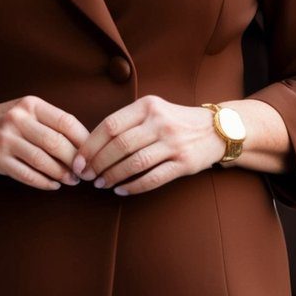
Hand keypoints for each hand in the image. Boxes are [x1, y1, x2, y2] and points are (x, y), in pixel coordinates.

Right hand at [0, 95, 89, 191]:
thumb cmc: (8, 121)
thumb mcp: (28, 111)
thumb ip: (52, 122)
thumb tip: (86, 145)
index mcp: (31, 105)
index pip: (65, 121)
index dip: (83, 140)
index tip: (93, 153)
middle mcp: (18, 120)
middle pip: (55, 143)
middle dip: (75, 160)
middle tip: (85, 172)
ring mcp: (6, 140)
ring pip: (42, 160)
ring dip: (61, 174)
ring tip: (71, 180)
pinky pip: (26, 174)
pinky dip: (43, 182)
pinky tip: (53, 185)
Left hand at [75, 96, 223, 195]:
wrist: (216, 129)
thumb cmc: (175, 121)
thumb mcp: (153, 109)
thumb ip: (127, 121)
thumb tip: (92, 145)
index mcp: (147, 105)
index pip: (110, 125)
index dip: (90, 146)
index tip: (78, 160)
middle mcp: (159, 122)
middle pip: (119, 145)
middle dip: (98, 164)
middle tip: (86, 176)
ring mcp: (173, 142)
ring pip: (134, 163)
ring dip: (113, 176)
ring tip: (101, 184)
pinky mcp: (184, 163)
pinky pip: (153, 178)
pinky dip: (133, 187)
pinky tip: (121, 190)